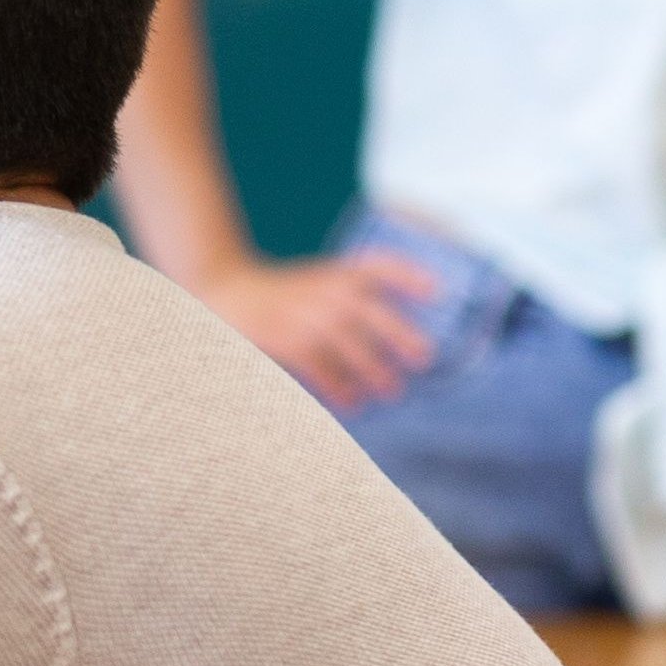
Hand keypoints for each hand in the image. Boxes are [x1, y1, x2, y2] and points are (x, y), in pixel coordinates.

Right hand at [198, 250, 439, 407]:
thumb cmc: (280, 292)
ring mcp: (306, 315)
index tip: (439, 290)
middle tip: (425, 357)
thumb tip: (396, 334)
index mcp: (337, 271)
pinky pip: (321, 367)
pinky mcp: (286, 340)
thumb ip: (351, 295)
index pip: (381, 264)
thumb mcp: (318, 280)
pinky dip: (339, 387)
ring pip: (350, 344)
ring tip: (391, 389)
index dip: (411, 275)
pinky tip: (351, 402)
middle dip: (402, 334)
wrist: (226, 292)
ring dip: (374, 369)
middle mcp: (326, 289)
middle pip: (373, 312)